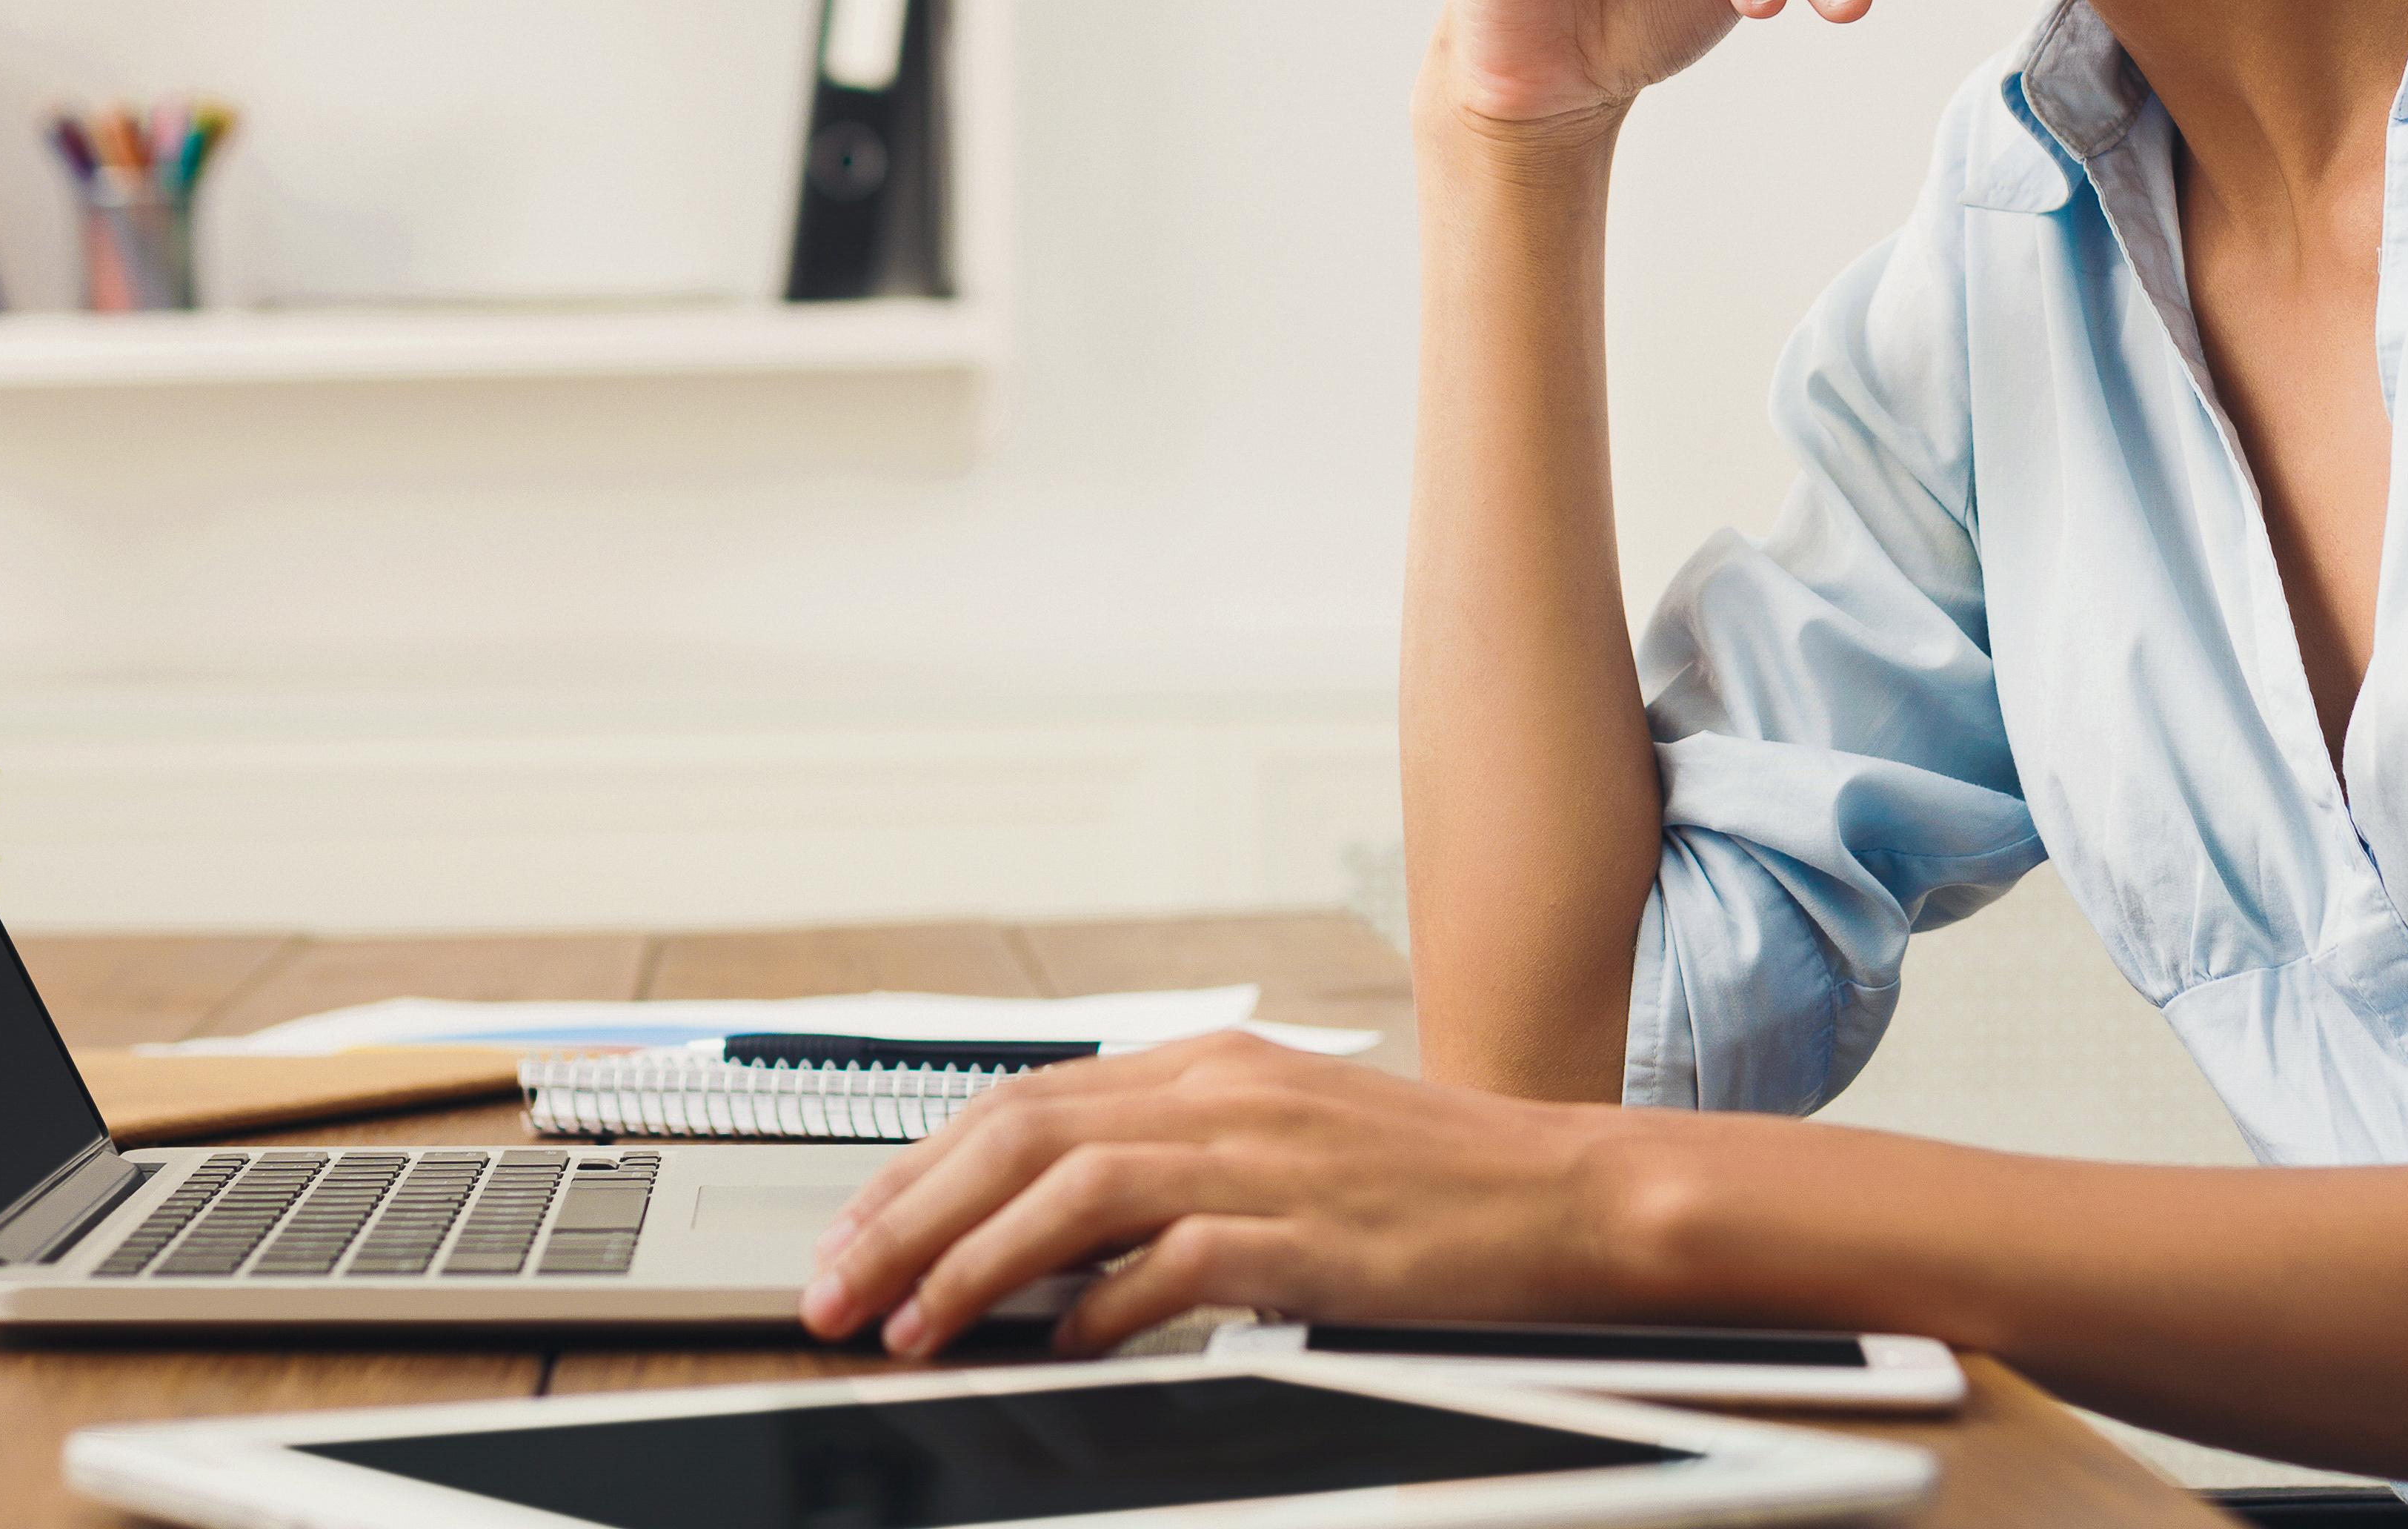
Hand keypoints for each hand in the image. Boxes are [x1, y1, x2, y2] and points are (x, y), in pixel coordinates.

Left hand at [796, 1033, 1654, 1358]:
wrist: (1571, 1194)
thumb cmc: (1438, 1182)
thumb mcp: (1292, 1140)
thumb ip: (1179, 1165)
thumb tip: (1060, 1243)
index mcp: (1214, 1065)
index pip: (1027, 1098)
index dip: (920, 1165)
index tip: (854, 1229)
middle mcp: (1224, 1094)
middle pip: (1018, 1132)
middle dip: (904, 1213)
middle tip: (836, 1286)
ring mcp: (1266, 1158)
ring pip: (1069, 1190)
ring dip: (969, 1263)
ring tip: (911, 1326)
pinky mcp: (1307, 1235)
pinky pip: (1170, 1262)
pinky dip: (1100, 1305)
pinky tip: (1065, 1344)